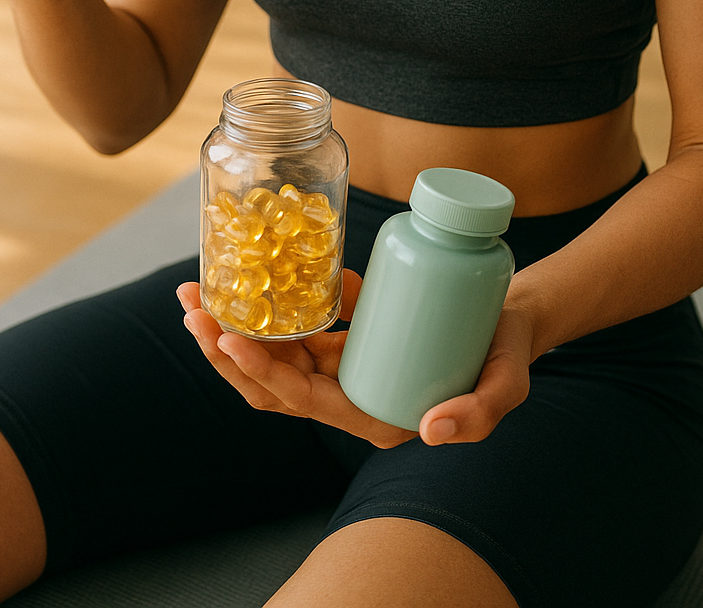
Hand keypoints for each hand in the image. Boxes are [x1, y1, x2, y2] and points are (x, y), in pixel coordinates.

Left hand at [175, 275, 533, 446]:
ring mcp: (342, 365)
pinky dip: (272, 301)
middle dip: (227, 349)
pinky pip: (298, 322)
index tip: (232, 340)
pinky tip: (247, 271)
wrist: (509, 320)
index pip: (303, 401)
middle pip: (272, 382)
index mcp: (372, 415)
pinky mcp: (345, 334)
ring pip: (275, 351)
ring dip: (234, 325)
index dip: (263, 374)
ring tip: (197, 292)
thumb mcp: (504, 385)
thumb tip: (432, 430)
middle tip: (194, 310)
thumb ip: (479, 413)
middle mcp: (348, 395)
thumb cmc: (506, 355)